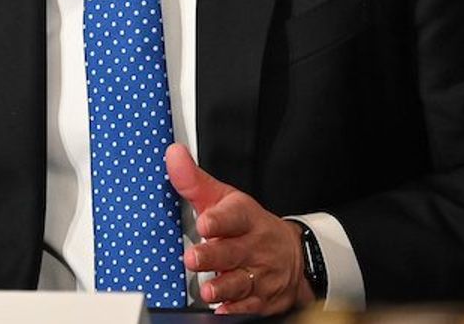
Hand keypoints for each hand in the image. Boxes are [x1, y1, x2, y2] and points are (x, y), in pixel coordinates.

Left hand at [166, 143, 313, 314]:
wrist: (291, 253)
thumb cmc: (248, 224)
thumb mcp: (225, 199)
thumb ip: (195, 181)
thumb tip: (172, 155)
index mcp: (245, 217)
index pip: (235, 216)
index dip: (220, 220)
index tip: (205, 222)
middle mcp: (254, 246)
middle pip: (234, 251)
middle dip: (214, 256)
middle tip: (193, 258)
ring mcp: (259, 273)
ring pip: (242, 281)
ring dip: (224, 286)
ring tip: (208, 291)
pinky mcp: (262, 297)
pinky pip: (251, 305)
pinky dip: (237, 309)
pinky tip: (223, 310)